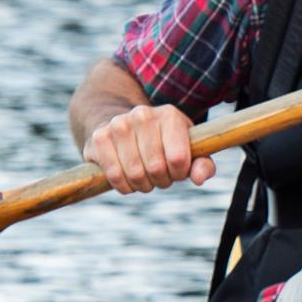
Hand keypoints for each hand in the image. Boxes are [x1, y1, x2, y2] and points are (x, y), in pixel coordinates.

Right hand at [84, 103, 215, 193]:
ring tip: (145, 176)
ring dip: (142, 185)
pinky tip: (127, 178)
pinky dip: (124, 186)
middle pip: (156, 168)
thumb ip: (202, 164)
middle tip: (159, 175)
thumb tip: (199, 178)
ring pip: (135, 174)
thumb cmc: (163, 143)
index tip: (177, 170)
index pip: (178, 158)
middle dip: (161, 180)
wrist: (122, 126)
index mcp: (169, 115)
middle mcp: (142, 115)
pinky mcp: (99, 138)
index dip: (179, 174)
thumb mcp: (188, 149)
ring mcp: (118, 125)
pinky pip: (114, 176)